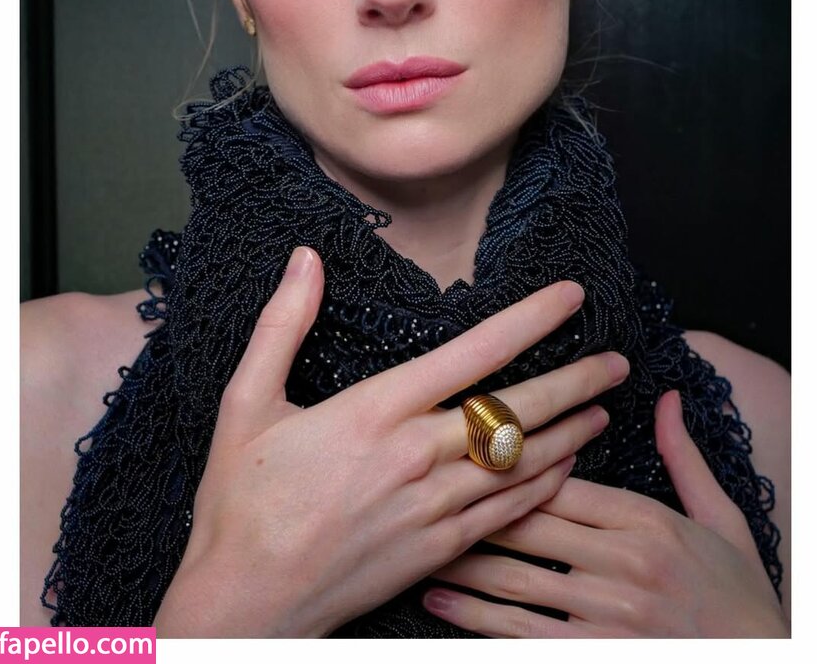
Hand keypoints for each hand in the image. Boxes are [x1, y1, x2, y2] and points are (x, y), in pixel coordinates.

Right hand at [154, 246, 628, 637]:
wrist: (244, 602)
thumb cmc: (242, 501)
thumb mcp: (247, 402)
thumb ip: (282, 325)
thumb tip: (305, 258)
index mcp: (375, 410)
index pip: (473, 352)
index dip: (530, 319)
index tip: (570, 296)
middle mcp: (416, 456)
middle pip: (516, 410)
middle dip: (576, 379)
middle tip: (617, 360)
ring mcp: (433, 508)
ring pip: (523, 463)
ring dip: (572, 431)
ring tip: (607, 406)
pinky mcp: (438, 550)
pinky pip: (508, 513)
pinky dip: (545, 486)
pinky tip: (568, 468)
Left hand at [424, 389, 788, 636]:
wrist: (764, 663)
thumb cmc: (739, 593)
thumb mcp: (720, 518)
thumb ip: (683, 456)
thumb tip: (667, 398)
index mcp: (644, 520)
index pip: (559, 478)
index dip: (508, 460)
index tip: (465, 442)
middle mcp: (620, 563)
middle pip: (527, 520)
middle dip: (469, 501)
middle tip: (418, 481)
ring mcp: (606, 614)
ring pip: (514, 578)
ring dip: (459, 559)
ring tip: (414, 541)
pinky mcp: (595, 654)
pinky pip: (523, 635)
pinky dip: (476, 618)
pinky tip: (439, 602)